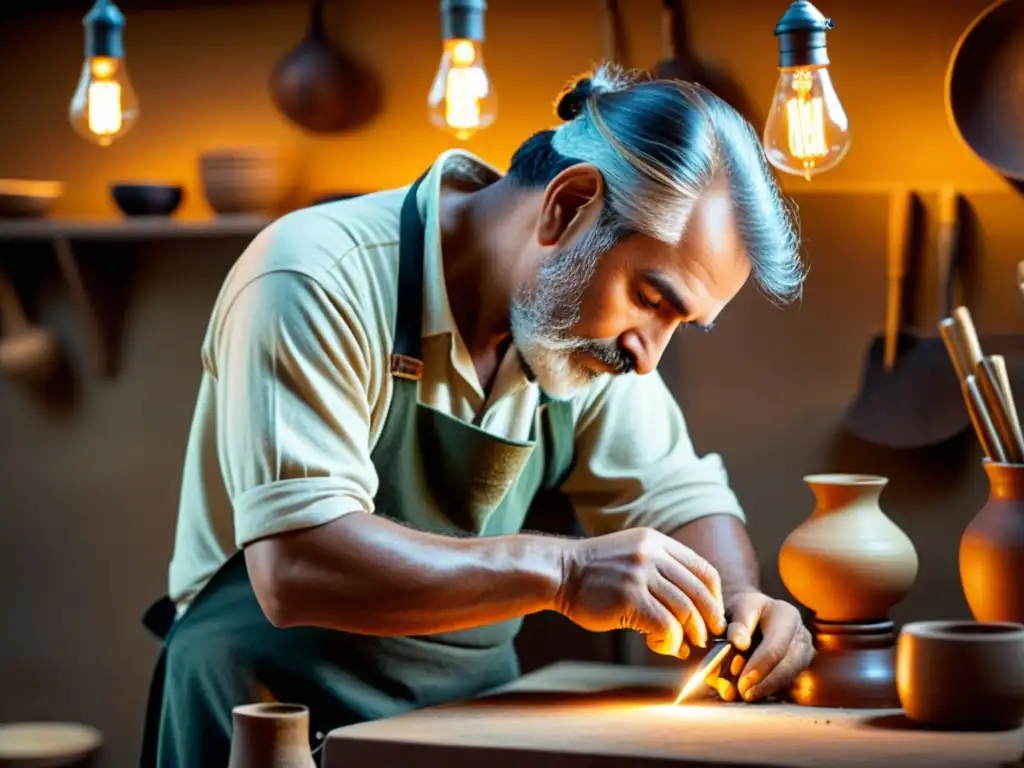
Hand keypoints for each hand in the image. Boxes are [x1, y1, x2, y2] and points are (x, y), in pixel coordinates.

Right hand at [556, 527, 726, 658]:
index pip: (704, 570)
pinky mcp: (629, 598)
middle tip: (703, 638)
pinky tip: (661, 647)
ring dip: (690, 635)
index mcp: (657, 542)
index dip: (715, 598)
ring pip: (685, 611)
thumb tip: (692, 613)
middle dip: (708, 621)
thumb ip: (662, 574)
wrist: (559, 571)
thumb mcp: (632, 555)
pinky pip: (665, 626)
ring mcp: (641, 575)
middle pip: (700, 592)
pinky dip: (670, 642)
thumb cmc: (595, 572)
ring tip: (682, 646)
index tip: (712, 616)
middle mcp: (652, 555)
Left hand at [722, 590, 813, 701]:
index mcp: (785, 614)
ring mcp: (804, 652)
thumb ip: (736, 625)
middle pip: (788, 664)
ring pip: (790, 676)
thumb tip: (740, 643)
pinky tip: (753, 692)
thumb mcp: (733, 610)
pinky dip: (769, 689)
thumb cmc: (739, 612)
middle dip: (765, 681)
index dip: (761, 665)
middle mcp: (801, 633)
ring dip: (767, 688)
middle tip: (743, 693)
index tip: (743, 681)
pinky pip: (788, 683)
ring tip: (745, 694)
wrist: (749, 614)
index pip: (777, 645)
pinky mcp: (800, 667)